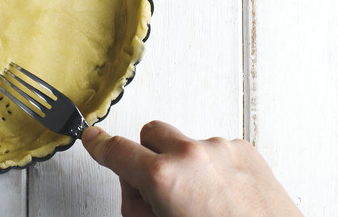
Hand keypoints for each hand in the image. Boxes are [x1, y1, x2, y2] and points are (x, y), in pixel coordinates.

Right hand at [82, 121, 302, 216]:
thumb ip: (138, 203)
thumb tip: (136, 185)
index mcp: (163, 177)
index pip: (117, 150)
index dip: (99, 145)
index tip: (92, 139)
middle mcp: (191, 155)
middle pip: (151, 133)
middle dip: (148, 156)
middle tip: (159, 190)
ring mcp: (221, 149)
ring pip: (185, 144)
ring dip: (185, 165)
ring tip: (202, 203)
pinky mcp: (245, 151)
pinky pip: (214, 150)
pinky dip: (212, 168)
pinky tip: (223, 198)